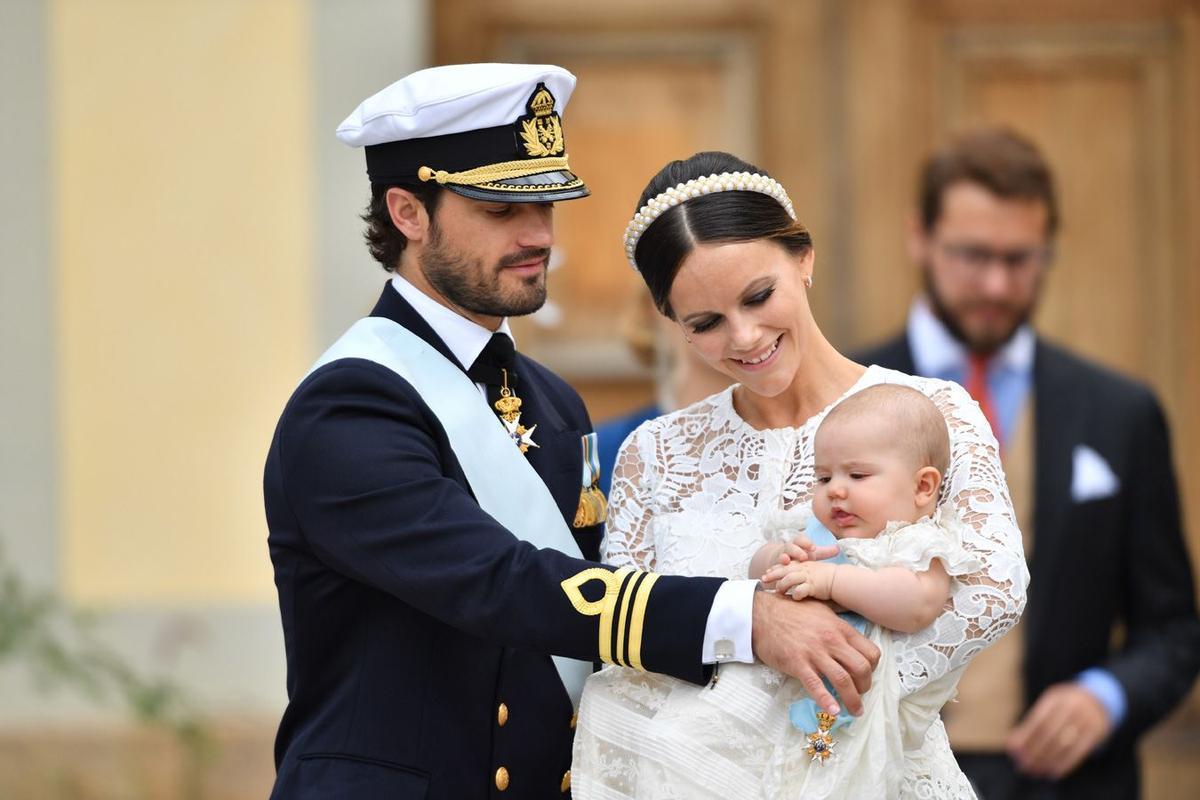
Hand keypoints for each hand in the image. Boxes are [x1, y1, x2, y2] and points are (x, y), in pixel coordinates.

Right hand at [750, 590, 878, 715]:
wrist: (762, 614)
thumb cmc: (792, 612)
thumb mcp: (822, 611)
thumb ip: (839, 626)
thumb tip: (852, 641)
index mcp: (840, 628)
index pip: (871, 652)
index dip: (874, 668)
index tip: (867, 675)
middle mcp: (832, 640)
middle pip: (861, 668)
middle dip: (866, 686)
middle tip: (861, 694)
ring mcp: (815, 652)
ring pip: (843, 680)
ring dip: (852, 700)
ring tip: (855, 710)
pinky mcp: (797, 663)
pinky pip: (816, 685)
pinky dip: (827, 700)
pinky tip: (833, 711)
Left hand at [765, 562, 836, 600]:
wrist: (840, 579)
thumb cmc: (826, 577)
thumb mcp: (812, 571)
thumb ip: (801, 574)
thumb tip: (790, 580)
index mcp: (802, 565)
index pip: (786, 565)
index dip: (775, 568)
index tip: (767, 572)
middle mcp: (804, 570)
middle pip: (784, 570)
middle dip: (772, 575)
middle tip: (763, 579)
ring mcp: (808, 577)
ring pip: (789, 579)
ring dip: (782, 586)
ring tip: (779, 593)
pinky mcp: (813, 586)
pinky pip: (801, 590)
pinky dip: (796, 594)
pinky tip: (795, 598)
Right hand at [778, 534, 838, 565]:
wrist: (782, 560)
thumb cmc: (800, 557)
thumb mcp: (812, 554)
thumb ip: (824, 552)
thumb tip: (838, 548)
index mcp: (798, 545)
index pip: (801, 540)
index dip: (806, 543)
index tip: (813, 547)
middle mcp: (789, 549)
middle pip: (791, 546)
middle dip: (796, 550)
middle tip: (803, 556)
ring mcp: (781, 557)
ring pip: (781, 555)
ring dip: (784, 557)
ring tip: (786, 561)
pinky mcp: (775, 567)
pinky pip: (774, 567)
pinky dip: (774, 569)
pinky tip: (775, 571)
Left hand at [1006, 682, 1112, 779]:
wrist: (1099, 699)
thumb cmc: (1064, 708)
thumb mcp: (1049, 708)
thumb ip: (1030, 725)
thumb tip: (1010, 745)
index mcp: (1054, 699)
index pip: (1037, 720)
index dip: (1025, 738)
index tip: (1013, 752)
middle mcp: (1070, 706)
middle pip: (1049, 732)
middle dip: (1034, 751)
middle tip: (1024, 766)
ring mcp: (1086, 718)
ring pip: (1064, 743)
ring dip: (1048, 760)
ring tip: (1037, 771)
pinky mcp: (1097, 731)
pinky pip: (1080, 750)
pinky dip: (1065, 764)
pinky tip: (1054, 773)